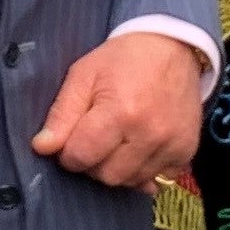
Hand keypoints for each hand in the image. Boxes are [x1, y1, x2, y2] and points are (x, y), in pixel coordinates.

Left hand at [34, 30, 203, 189]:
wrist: (172, 47)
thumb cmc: (122, 59)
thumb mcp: (83, 75)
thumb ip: (61, 114)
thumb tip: (41, 147)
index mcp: (119, 112)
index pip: (81, 157)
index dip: (69, 153)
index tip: (72, 140)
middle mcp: (149, 134)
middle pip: (107, 176)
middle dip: (93, 163)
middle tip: (95, 139)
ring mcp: (172, 144)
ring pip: (131, 182)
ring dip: (118, 168)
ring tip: (118, 141)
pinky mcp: (187, 150)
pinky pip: (159, 179)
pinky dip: (145, 170)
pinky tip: (140, 147)